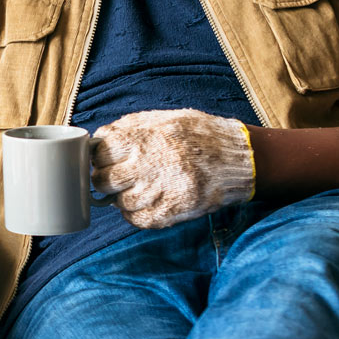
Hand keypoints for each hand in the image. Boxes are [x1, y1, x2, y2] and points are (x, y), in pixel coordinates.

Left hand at [93, 109, 255, 228]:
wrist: (239, 159)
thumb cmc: (199, 135)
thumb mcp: (163, 119)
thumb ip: (129, 128)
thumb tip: (98, 141)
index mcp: (144, 138)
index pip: (100, 152)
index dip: (100, 156)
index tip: (106, 158)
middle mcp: (149, 164)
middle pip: (104, 180)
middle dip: (106, 179)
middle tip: (116, 176)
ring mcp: (161, 190)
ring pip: (120, 202)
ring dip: (123, 197)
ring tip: (137, 188)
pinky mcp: (173, 211)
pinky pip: (138, 219)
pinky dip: (136, 214)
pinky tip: (146, 202)